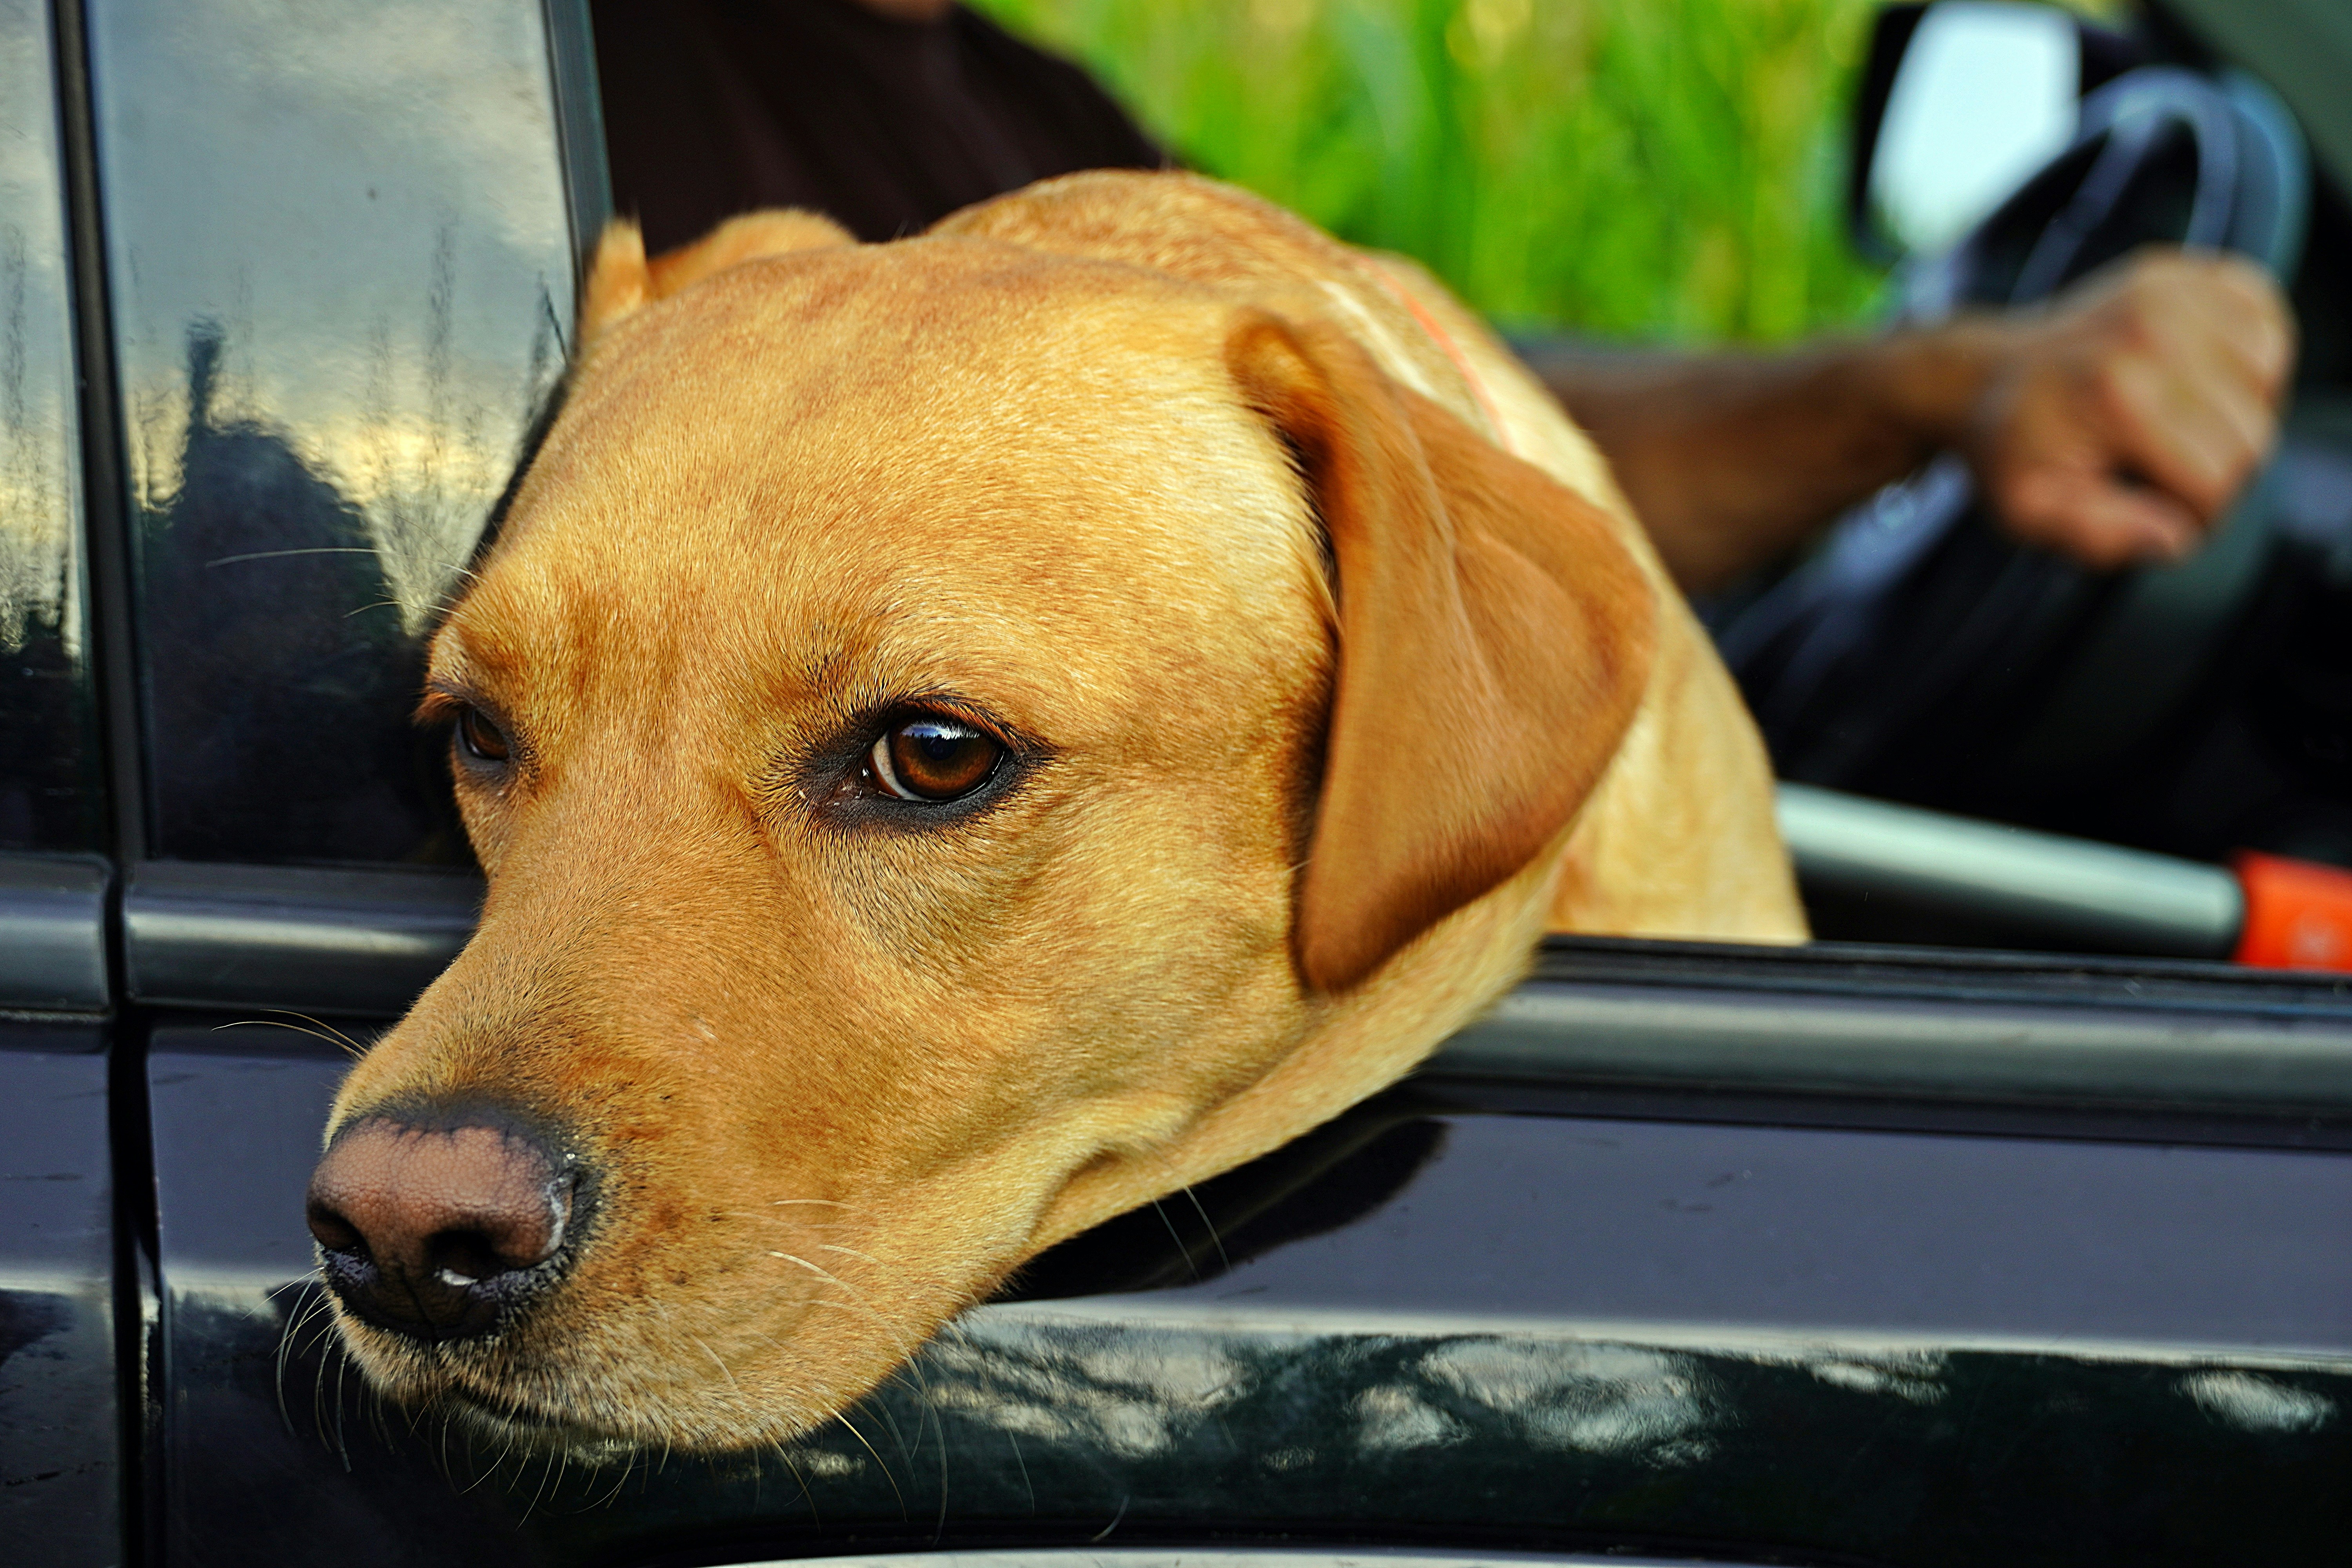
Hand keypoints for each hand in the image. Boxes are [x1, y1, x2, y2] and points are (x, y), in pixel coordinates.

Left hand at [1959, 249, 2293, 568]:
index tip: (2162, 510)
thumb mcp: (2030, 510)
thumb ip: (2101, 535)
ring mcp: (2167, 293)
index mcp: (2118, 396)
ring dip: (2241, 408)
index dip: (2197, 513)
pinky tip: (2205, 374)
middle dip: (2220, 468)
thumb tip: (2176, 538)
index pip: (2216, 478)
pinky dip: (2251, 350)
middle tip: (2167, 468)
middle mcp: (2150, 334)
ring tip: (2183, 420)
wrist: (1981, 377)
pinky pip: (2265, 315)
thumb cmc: (2010, 445)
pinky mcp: (2180, 272)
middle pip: (2251, 432)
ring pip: (2270, 373)